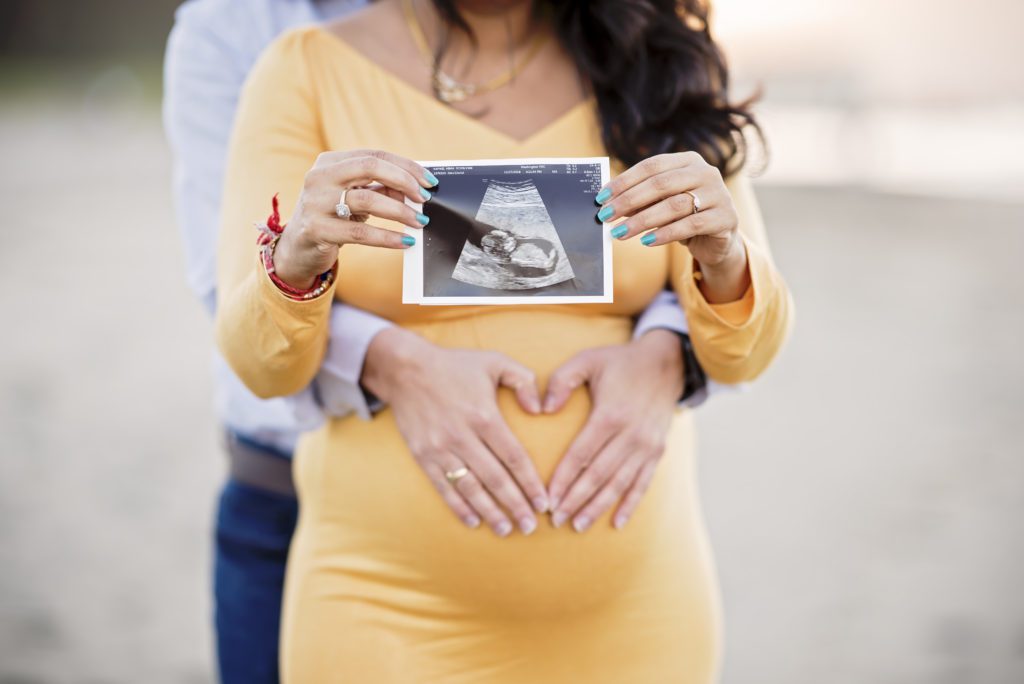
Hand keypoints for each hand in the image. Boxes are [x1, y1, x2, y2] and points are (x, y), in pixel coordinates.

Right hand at [273, 149, 435, 288]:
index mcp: (329, 162)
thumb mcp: (354, 199)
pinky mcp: (316, 230)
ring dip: (400, 211)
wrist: (297, 249)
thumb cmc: (332, 218)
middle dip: (404, 181)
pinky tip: (405, 242)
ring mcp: (315, 203)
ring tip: (420, 222)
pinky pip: (360, 233)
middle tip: (425, 199)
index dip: (406, 167)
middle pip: (370, 167)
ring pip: (367, 200)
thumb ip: (380, 190)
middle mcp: (319, 177)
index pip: (375, 155)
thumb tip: (415, 192)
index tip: (429, 181)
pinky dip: (387, 237)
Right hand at [361, 327, 548, 536]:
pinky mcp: (423, 456)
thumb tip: (540, 409)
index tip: (543, 502)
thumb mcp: (495, 361)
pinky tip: (474, 521)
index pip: (513, 457)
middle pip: (495, 479)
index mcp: (484, 416)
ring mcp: (440, 448)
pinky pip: (444, 487)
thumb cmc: (455, 366)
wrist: (406, 370)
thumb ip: (524, 381)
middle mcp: (462, 436)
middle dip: (515, 505)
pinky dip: (459, 506)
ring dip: (490, 512)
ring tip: (506, 530)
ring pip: (470, 488)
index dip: (530, 483)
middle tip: (531, 527)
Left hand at [544, 330, 683, 531]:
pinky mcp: (657, 452)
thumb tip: (543, 408)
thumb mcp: (587, 360)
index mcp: (610, 414)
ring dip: (598, 507)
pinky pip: (642, 483)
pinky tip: (617, 523)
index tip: (547, 498)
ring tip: (578, 525)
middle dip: (575, 500)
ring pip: (619, 484)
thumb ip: (562, 380)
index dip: (563, 478)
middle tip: (556, 520)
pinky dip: (630, 505)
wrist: (665, 363)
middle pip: (598, 475)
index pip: (581, 454)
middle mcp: (631, 434)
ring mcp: (647, 445)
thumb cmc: (619, 363)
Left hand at [596, 151, 749, 301]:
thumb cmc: (684, 217)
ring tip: (620, 233)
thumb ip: (640, 200)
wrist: (717, 239)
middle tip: (606, 216)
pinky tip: (646, 241)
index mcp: (688, 161)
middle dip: (629, 201)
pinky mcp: (726, 217)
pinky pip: (691, 225)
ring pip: (674, 205)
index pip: (651, 166)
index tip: (601, 198)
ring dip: (642, 220)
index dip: (624, 181)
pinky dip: (665, 234)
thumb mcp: (661, 204)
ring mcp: (719, 193)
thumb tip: (608, 203)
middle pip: (661, 184)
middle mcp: (706, 172)